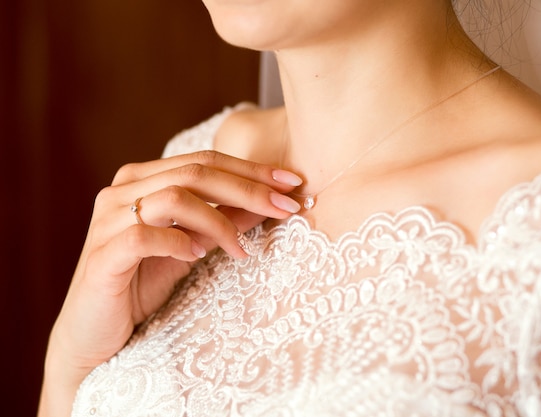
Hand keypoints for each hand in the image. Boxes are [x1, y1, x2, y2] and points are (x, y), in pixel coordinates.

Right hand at [39, 150, 301, 415]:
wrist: (95, 331)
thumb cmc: (142, 284)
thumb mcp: (191, 247)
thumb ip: (222, 220)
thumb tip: (267, 202)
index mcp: (142, 180)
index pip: (204, 162)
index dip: (251, 170)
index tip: (292, 182)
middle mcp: (122, 191)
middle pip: (195, 173)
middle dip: (248, 188)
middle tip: (286, 206)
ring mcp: (108, 220)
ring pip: (174, 198)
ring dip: (219, 222)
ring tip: (242, 250)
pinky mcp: (103, 254)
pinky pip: (146, 236)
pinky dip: (179, 242)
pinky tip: (198, 256)